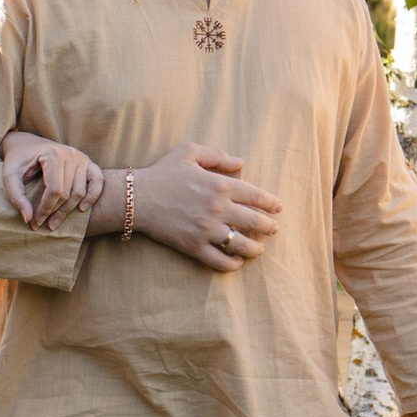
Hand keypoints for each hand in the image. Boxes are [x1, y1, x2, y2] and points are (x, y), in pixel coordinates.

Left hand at [2, 130, 105, 228]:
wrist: (26, 143)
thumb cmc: (18, 160)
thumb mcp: (9, 175)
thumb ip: (16, 196)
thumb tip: (28, 218)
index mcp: (53, 154)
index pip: (54, 190)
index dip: (45, 209)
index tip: (35, 223)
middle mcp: (70, 154)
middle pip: (67, 193)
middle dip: (55, 212)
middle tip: (43, 225)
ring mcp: (81, 157)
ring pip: (80, 192)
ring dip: (68, 210)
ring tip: (54, 221)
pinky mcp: (87, 162)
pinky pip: (97, 181)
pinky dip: (93, 196)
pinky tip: (82, 209)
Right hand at [133, 144, 283, 269]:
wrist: (138, 198)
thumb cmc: (164, 172)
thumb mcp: (189, 152)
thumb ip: (217, 155)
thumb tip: (240, 163)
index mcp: (220, 184)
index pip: (256, 196)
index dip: (271, 203)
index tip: (278, 208)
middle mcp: (218, 208)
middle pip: (255, 221)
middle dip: (269, 227)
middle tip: (274, 229)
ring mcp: (207, 230)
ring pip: (242, 244)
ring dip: (256, 248)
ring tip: (259, 249)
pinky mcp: (194, 246)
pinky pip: (220, 260)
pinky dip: (232, 264)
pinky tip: (237, 261)